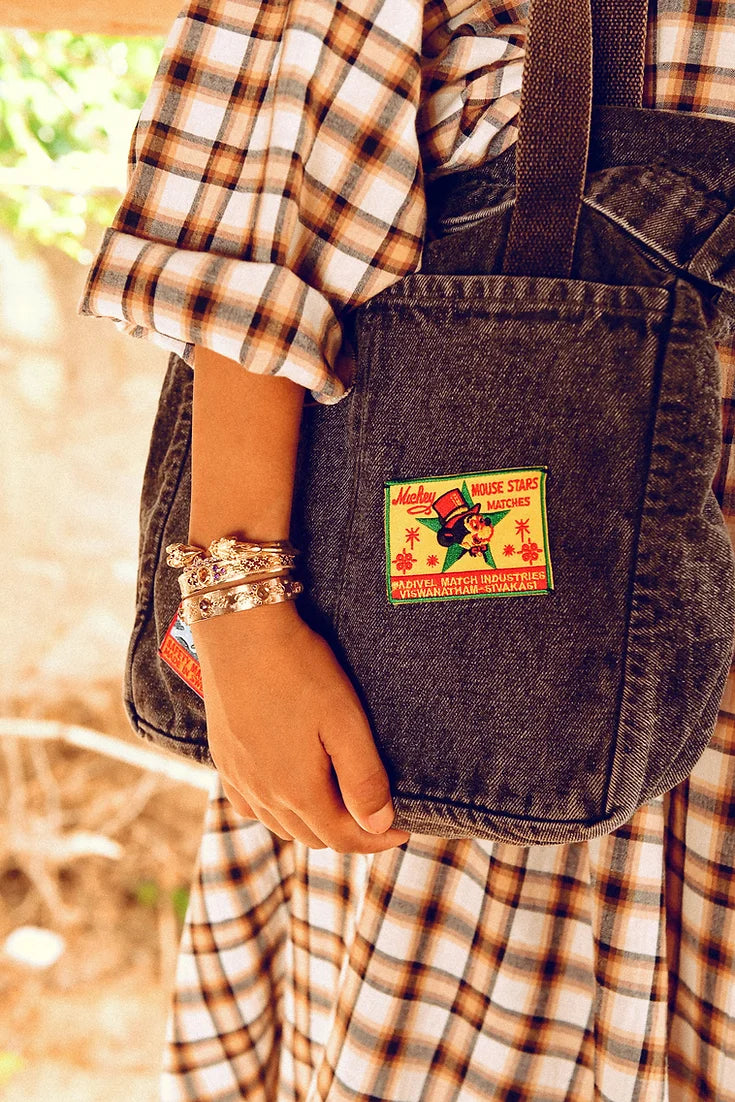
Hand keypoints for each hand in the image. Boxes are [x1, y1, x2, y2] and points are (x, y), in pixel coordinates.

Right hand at [191, 602, 410, 852]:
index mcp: (298, 791)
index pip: (344, 838)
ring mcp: (238, 777)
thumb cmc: (299, 670)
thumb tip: (380, 826)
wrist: (239, 630)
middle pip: (313, 836)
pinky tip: (285, 791)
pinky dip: (274, 810)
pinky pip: (249, 805)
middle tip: (377, 815)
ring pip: (280, 824)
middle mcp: (264, 794)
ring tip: (338, 803)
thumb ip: (363, 778)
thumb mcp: (345, 721)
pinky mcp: (223, 757)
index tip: (403, 830)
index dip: (378, 840)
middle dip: (348, 833)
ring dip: (313, 823)